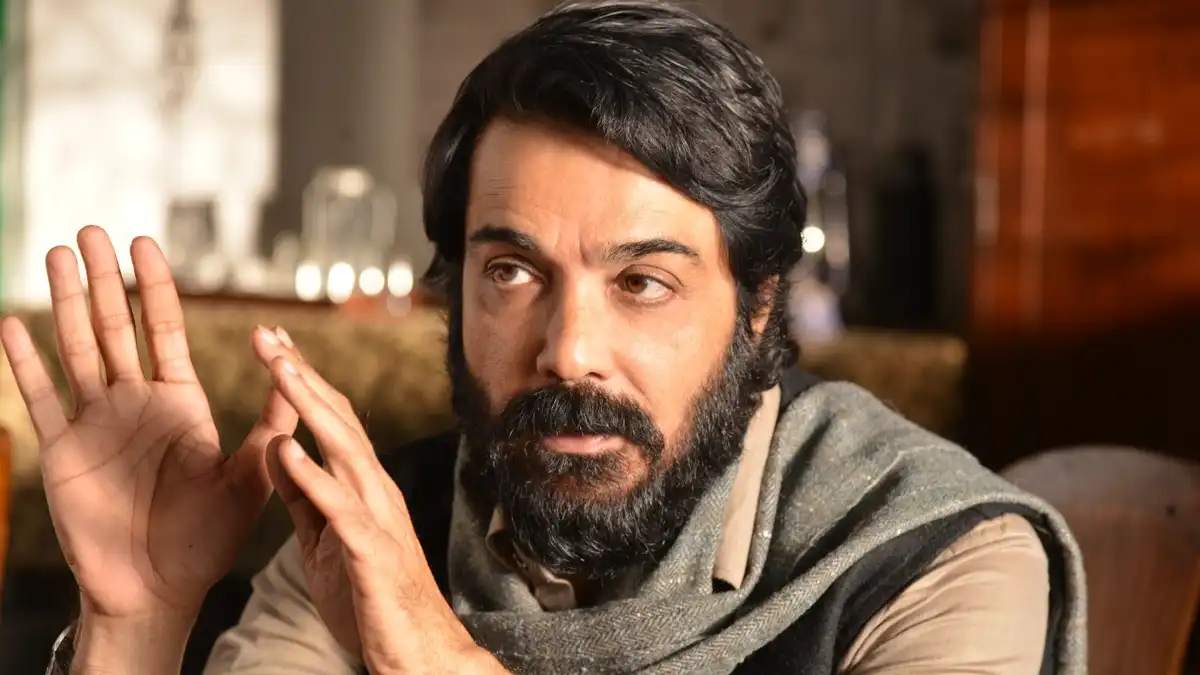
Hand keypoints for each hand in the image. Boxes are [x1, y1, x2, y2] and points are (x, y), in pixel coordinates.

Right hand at [0, 227, 297, 667]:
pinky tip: (13, 324)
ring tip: (58, 254)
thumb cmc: (207, 537)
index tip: (147, 243)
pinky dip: (24, 363)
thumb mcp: (252, 474)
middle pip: (115, 326)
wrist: (159, 588)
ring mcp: (96, 423)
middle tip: (92, 228)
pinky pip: (39, 398)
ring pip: (76, 348)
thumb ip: (274, 423)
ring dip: (66, 302)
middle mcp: (135, 403)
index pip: (166, 330)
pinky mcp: (64, 452)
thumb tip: (292, 365)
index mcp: (180, 402)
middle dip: (105, 279)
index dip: (156, 287)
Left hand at [256, 340, 505, 673]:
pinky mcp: (371, 551)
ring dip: (311, 406)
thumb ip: (303, 496)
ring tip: (280, 370)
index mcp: (362, 486)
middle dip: (300, 375)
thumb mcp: (322, 540)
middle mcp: (374, 490)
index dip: (300, 381)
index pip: (330, 420)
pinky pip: (340, 508)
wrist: (414, 652)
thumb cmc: (371, 600)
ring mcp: (377, 517)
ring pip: (344, 449)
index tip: (271, 344)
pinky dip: (314, 476)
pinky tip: (289, 449)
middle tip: (266, 335)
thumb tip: (279, 449)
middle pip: (337, 419)